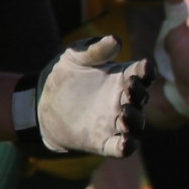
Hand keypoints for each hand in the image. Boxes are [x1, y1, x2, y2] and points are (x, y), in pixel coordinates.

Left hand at [34, 36, 149, 156]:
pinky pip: (122, 148)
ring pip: (137, 125)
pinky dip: (127, 147)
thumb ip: (95, 49)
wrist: (40, 104)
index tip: (144, 67)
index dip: (147, 71)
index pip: (143, 74)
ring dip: (135, 119)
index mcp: (122, 78)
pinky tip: (126, 142)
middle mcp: (123, 101)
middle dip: (140, 92)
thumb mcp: (75, 57)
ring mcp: (115, 123)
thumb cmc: (64, 76)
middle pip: (142, 98)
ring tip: (124, 111)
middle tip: (130, 85)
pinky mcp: (104, 142)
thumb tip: (116, 40)